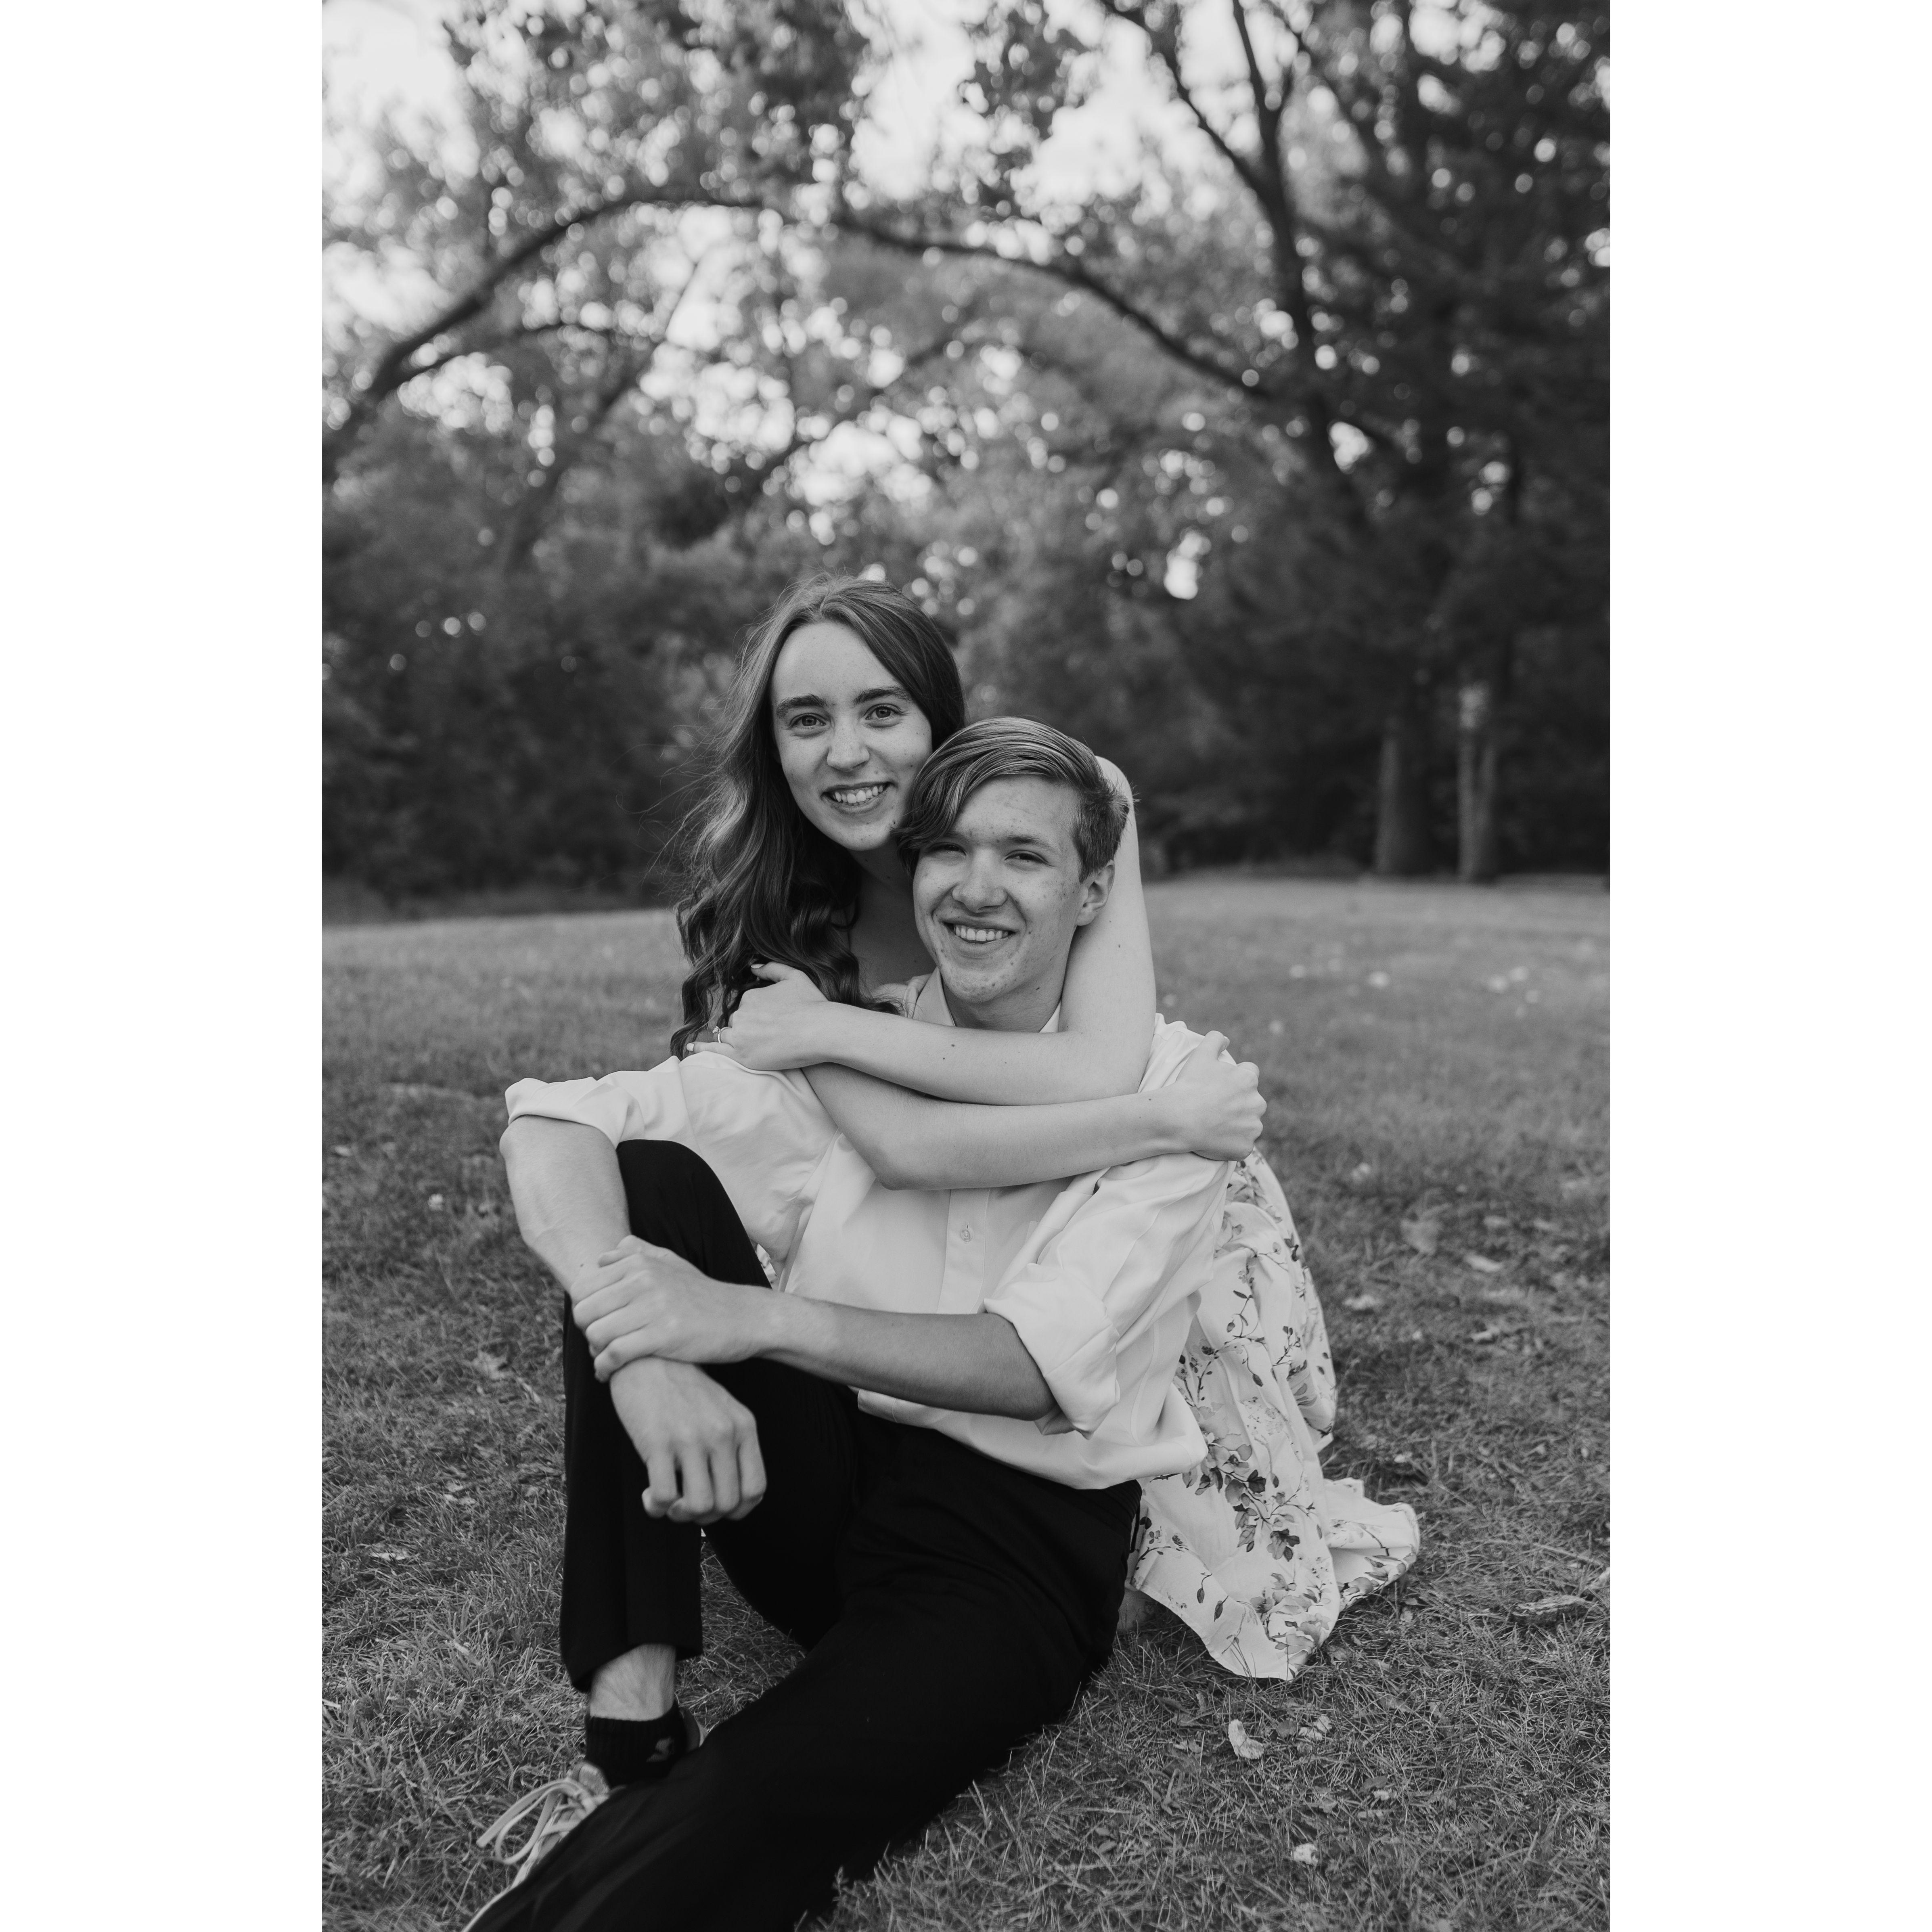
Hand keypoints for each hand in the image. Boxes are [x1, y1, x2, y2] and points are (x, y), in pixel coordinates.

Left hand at [574, 1235, 778, 1378]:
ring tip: (606, 1359)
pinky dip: (604, 1368)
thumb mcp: (673, 1263)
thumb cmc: (704, 1295)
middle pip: (584, 1312)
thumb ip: (639, 1253)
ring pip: (596, 1334)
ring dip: (595, 1353)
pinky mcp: (663, 1335)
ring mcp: (653, 1307)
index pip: (582, 1288)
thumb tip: (607, 1253)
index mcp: (640, 1263)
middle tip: (601, 1344)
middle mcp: (643, 1280)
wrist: (743, 1318)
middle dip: (587, 1333)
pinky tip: (608, 1373)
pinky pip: (615, 1354)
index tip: (597, 1324)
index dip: (584, 1310)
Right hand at [606, 1356, 766, 1523]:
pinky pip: (663, 1497)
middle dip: (704, 1517)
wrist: (648, 1359)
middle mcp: (722, 1433)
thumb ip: (731, 1447)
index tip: (716, 1508)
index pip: (755, 1490)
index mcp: (743, 1426)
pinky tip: (649, 1495)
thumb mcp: (721, 1412)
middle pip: (726, 1505)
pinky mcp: (658, 1442)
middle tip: (685, 1505)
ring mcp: (691, 1438)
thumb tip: (728, 1500)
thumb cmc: (682, 1389)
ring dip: (679, 1515)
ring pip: (699, 1507)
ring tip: (668, 1502)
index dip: (735, 1511)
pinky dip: (655, 1506)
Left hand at [689, 962, 833, 1071]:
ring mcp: (740, 1037)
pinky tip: (691, 1047)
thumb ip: (771, 968)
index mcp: (750, 996)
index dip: (760, 1014)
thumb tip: (751, 967)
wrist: (823, 1031)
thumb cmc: (813, 1004)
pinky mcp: (742, 1057)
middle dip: (749, 1027)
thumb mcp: (794, 976)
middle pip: (737, 1022)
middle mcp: (741, 1015)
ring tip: (749, 1043)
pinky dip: (701, 1048)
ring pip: (728, 1036)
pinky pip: (716, 1051)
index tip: (775, 1021)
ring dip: (734, 1038)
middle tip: (772, 1034)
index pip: (746, 1006)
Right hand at [1169, 1031, 1265, 1160]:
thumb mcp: (1200, 1055)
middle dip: (1239, 1103)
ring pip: (1249, 1124)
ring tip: (1215, 1125)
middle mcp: (1257, 1103)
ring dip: (1238, 1124)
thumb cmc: (1190, 1085)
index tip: (1223, 1086)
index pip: (1251, 1073)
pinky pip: (1242, 1146)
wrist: (1180, 1118)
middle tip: (1216, 1107)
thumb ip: (1214, 1040)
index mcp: (1248, 1079)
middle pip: (1252, 1101)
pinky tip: (1216, 1141)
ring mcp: (1253, 1127)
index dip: (1237, 1078)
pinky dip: (1232, 1144)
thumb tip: (1226, 1039)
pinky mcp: (1245, 1147)